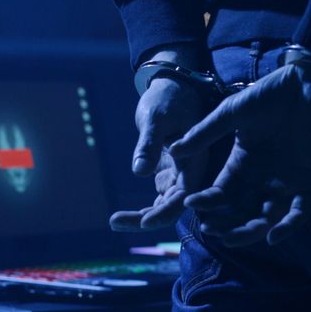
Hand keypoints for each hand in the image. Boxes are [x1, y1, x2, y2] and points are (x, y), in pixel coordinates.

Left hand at [109, 48, 208, 231]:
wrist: (172, 89)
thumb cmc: (167, 100)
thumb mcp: (155, 119)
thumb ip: (149, 145)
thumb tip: (139, 172)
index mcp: (196, 159)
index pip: (184, 195)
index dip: (167, 211)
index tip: (144, 222)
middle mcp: (192, 171)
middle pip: (175, 206)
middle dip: (149, 219)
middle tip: (116, 221)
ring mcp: (181, 175)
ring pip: (166, 206)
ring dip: (143, 217)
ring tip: (114, 221)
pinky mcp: (169, 174)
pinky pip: (159, 199)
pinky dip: (143, 209)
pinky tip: (120, 216)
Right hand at [169, 62, 310, 246]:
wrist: (308, 84)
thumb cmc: (270, 94)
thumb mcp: (233, 112)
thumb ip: (206, 132)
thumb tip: (174, 150)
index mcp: (241, 163)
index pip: (221, 191)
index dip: (207, 201)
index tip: (192, 203)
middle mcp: (262, 178)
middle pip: (241, 211)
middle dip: (227, 224)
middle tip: (214, 231)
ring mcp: (286, 182)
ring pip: (267, 217)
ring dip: (251, 230)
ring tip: (234, 237)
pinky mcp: (309, 182)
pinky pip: (300, 212)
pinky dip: (288, 226)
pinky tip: (273, 235)